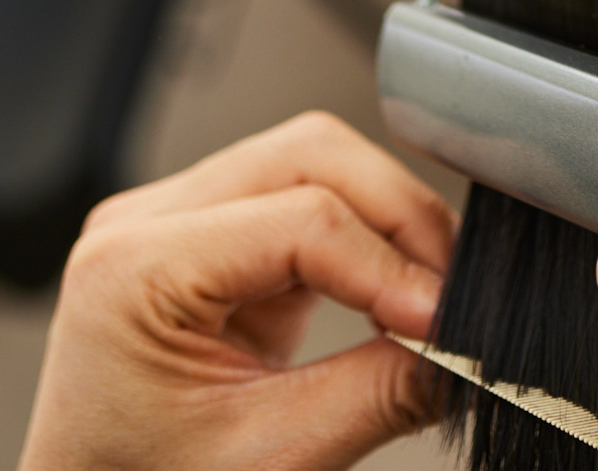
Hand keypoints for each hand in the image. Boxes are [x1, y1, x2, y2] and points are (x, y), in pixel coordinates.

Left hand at [17, 111, 457, 470]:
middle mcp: (144, 221)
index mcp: (132, 267)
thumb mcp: (266, 458)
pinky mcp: (208, 234)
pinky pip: (299, 197)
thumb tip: (465, 349)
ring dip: (382, 217)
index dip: (389, 264)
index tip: (446, 319)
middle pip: (308, 156)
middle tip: (451, 290)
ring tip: (426, 290)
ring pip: (311, 159)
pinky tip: (386, 289)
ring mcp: (172, 219)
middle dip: (396, 216)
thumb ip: (374, 395)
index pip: (299, 218)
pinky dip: (356, 236)